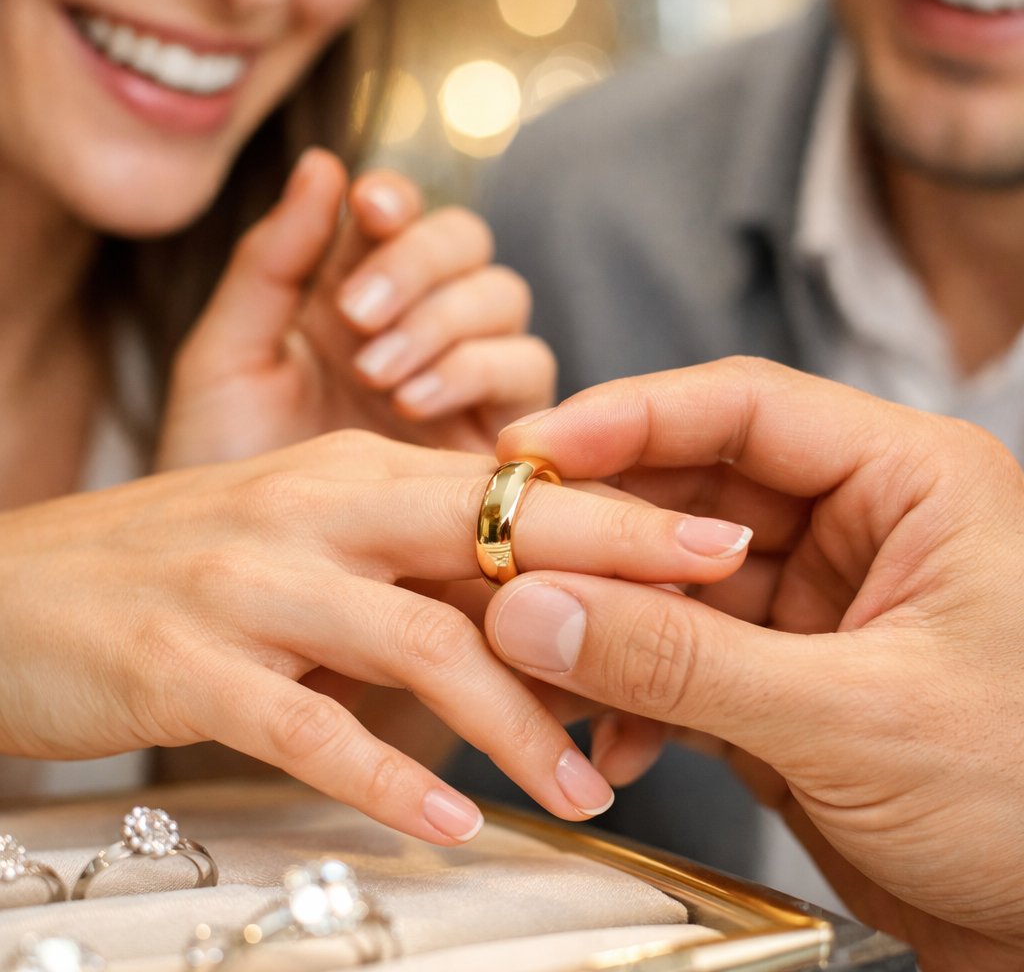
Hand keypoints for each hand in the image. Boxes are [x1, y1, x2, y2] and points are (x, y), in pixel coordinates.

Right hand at [0, 431, 748, 845]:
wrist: (19, 589)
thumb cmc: (186, 564)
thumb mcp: (312, 533)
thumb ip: (416, 557)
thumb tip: (534, 602)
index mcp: (358, 474)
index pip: (512, 487)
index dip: (619, 513)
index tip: (714, 539)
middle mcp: (318, 510)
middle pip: (490, 528)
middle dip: (614, 560)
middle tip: (719, 599)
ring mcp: (255, 581)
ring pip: (419, 639)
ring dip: (516, 718)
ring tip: (592, 785)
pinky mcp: (193, 662)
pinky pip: (310, 726)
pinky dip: (388, 776)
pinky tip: (451, 822)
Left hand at [156, 149, 552, 467]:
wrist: (244, 576)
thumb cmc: (221, 466)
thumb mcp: (227, 358)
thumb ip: (269, 264)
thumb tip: (324, 162)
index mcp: (349, 293)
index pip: (402, 218)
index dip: (399, 203)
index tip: (369, 211)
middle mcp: (415, 327)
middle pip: (469, 249)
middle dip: (421, 268)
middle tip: (357, 318)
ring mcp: (461, 382)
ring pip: (506, 306)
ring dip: (448, 323)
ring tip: (379, 375)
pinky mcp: (494, 439)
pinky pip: (525, 378)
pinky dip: (477, 374)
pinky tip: (414, 405)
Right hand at [486, 358, 1023, 971]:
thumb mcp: (854, 720)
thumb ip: (683, 664)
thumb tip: (533, 611)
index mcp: (909, 482)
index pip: (747, 408)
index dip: (629, 417)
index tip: (532, 448)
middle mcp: (856, 524)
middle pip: (693, 490)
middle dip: (601, 535)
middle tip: (511, 565)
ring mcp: (811, 601)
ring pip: (672, 579)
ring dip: (603, 622)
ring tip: (536, 661)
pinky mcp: (777, 675)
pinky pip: (677, 655)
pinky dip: (631, 693)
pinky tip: (609, 743)